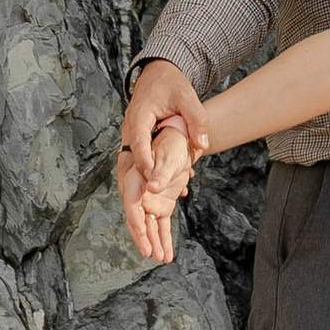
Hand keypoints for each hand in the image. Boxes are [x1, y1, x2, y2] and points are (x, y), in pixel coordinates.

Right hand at [120, 62, 208, 262]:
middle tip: (144, 238)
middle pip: (127, 181)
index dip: (145, 168)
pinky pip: (142, 190)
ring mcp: (132, 153)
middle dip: (135, 214)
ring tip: (152, 252)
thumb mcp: (186, 96)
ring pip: (132, 194)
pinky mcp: (140, 161)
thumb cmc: (170, 85)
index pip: (138, 147)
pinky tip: (157, 238)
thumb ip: (196, 120)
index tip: (150, 190)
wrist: (158, 76)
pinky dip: (148, 213)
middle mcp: (129, 141)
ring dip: (141, 223)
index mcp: (137, 121)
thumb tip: (202, 146)